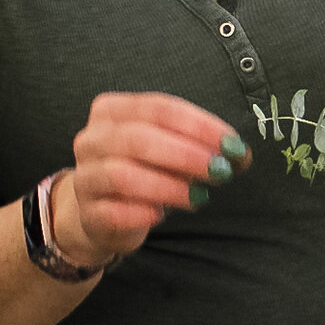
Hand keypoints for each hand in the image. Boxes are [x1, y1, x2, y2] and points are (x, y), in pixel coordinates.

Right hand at [56, 92, 248, 262]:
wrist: (105, 213)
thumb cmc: (145, 171)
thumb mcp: (173, 151)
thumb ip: (205, 147)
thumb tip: (240, 155)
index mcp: (112, 110)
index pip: (159, 108)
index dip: (199, 126)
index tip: (232, 144)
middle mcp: (91, 139)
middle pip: (138, 138)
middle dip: (186, 155)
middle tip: (221, 171)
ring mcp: (85, 177)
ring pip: (123, 176)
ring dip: (169, 186)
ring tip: (200, 197)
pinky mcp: (88, 214)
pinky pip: (114, 212)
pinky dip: (143, 213)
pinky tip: (162, 215)